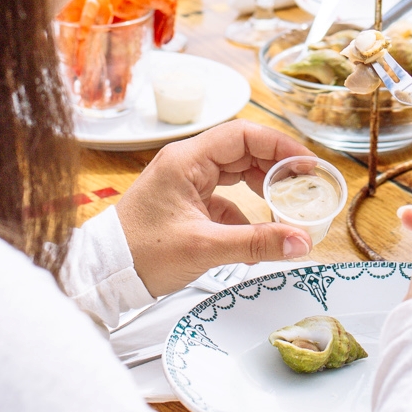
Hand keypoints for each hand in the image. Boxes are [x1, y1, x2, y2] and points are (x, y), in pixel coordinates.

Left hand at [114, 122, 315, 295]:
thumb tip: (300, 242)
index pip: (243, 135)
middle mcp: (187, 163)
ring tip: (288, 205)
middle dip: (276, 166)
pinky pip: (224, 198)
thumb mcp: (204, 248)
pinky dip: (245, 212)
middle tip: (305, 185)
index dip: (279, 146)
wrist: (105, 276)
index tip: (306, 164)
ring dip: (262, 187)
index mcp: (187, 159)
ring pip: (234, 173)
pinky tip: (259, 233)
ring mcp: (185, 183)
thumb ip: (256, 243)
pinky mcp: (185, 205)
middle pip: (242, 151)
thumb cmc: (142, 254)